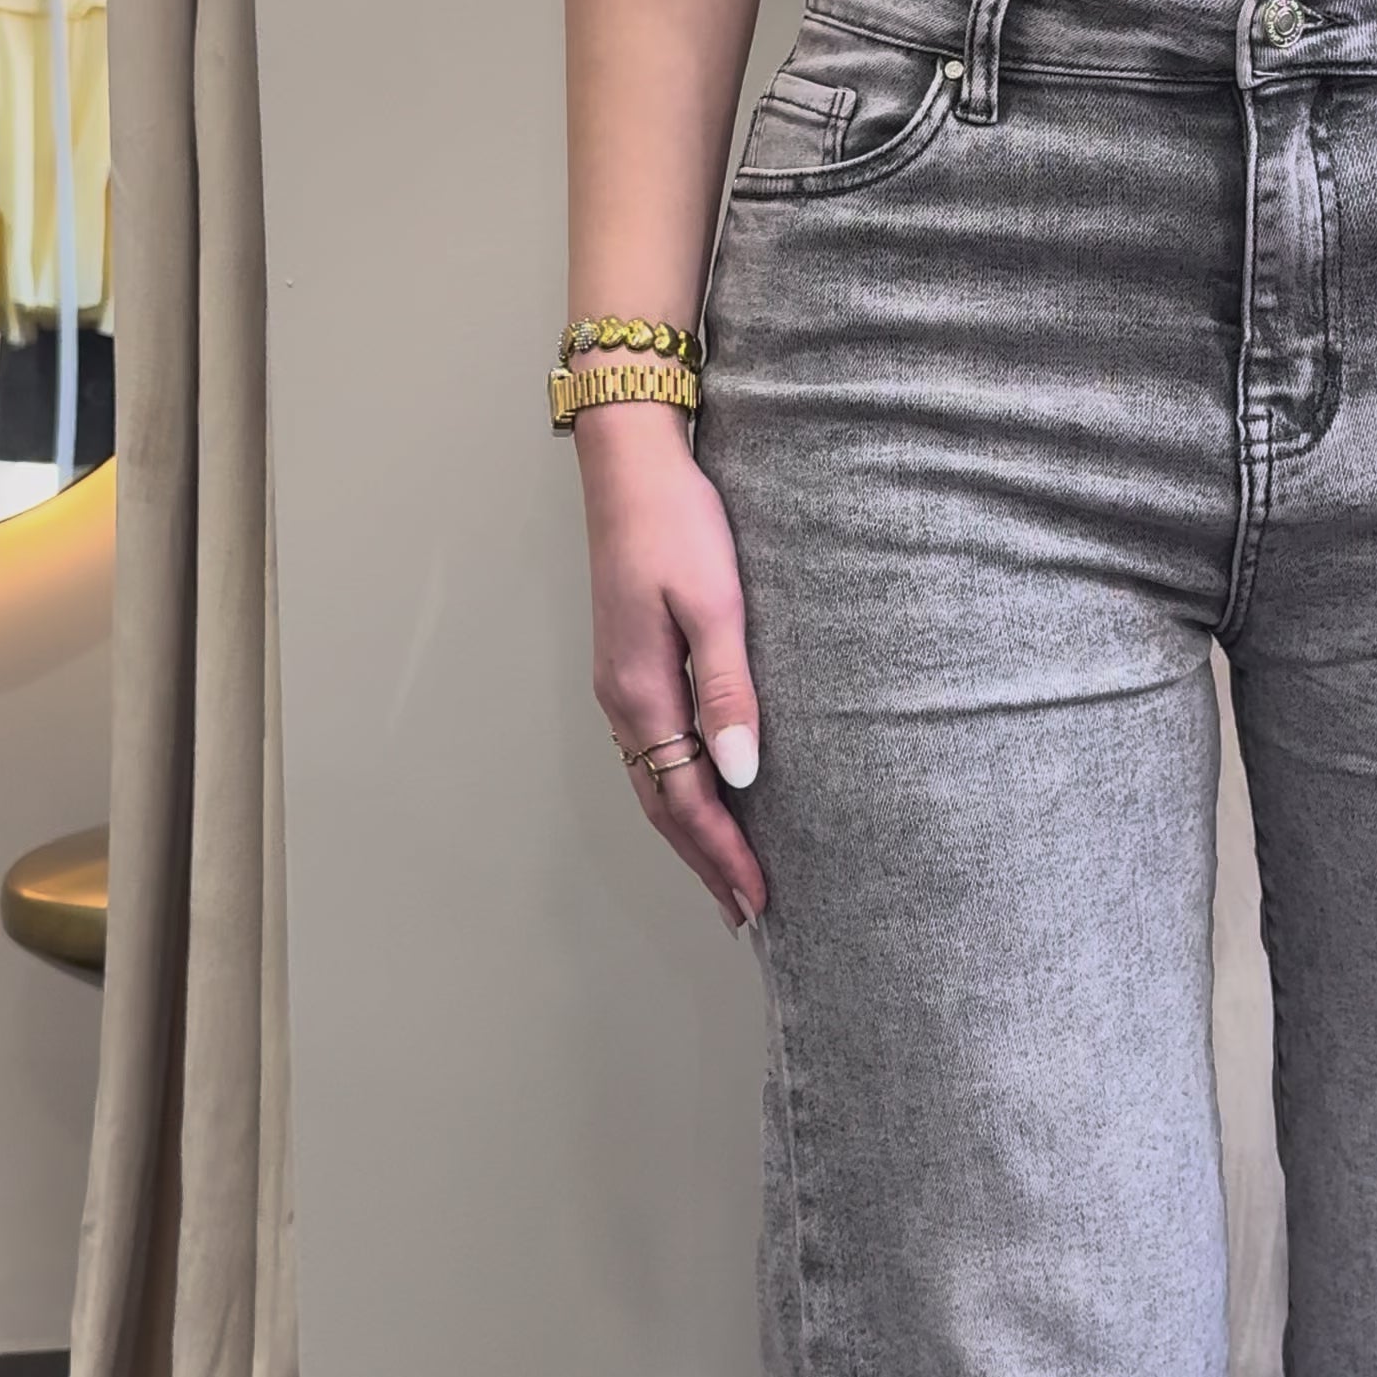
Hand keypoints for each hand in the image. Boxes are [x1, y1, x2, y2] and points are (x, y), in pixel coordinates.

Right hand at [578, 407, 766, 933]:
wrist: (631, 462)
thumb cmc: (678, 523)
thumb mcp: (715, 603)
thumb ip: (728, 689)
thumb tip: (741, 773)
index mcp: (642, 693)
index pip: (685, 799)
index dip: (722, 855)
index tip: (757, 901)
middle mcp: (622, 700)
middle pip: (661, 804)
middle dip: (703, 861)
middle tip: (743, 913)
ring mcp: (619, 683)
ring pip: (651, 780)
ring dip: (687, 833)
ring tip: (722, 874)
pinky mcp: (628, 663)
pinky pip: (651, 751)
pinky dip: (675, 791)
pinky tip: (700, 796)